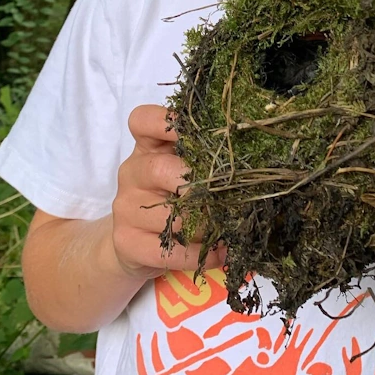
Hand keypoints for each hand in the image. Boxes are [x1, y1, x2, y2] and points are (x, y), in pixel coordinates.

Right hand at [111, 103, 224, 278]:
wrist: (132, 244)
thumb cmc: (169, 197)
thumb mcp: (179, 168)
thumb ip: (202, 157)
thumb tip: (250, 155)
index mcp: (146, 147)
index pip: (143, 120)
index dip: (168, 120)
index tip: (202, 132)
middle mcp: (131, 172)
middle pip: (160, 169)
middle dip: (200, 185)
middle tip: (229, 196)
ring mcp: (125, 208)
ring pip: (172, 216)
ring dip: (208, 225)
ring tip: (229, 229)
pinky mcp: (126, 243)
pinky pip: (169, 250)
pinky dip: (201, 254)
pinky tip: (219, 252)